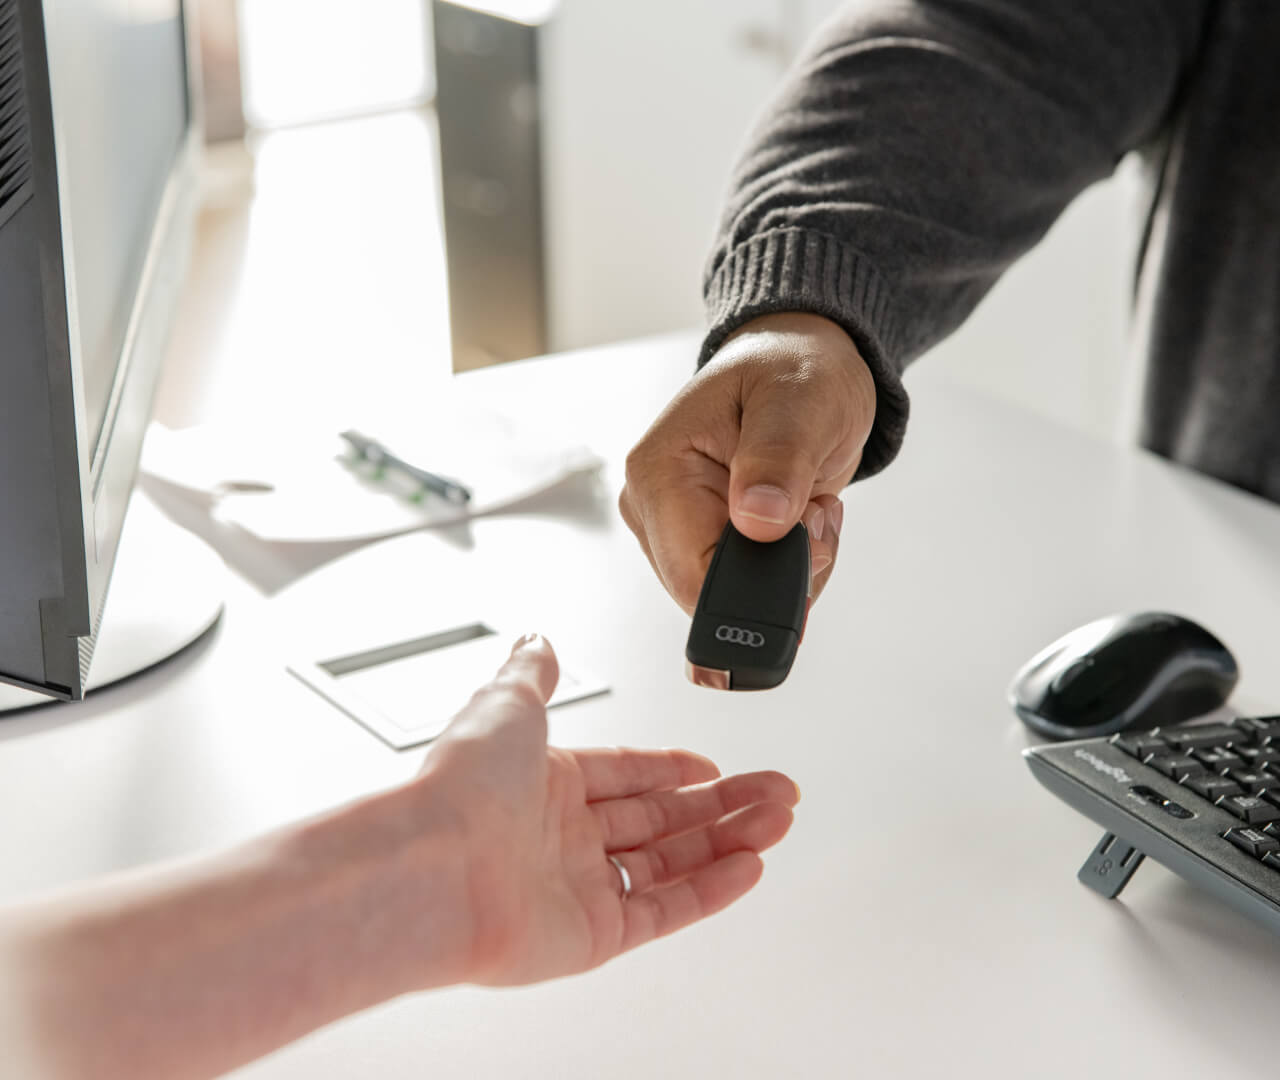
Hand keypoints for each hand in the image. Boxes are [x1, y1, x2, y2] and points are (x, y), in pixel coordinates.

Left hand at [414, 634, 798, 986]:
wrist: (434, 869)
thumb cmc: (461, 786)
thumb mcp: (505, 703)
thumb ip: (533, 674)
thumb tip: (536, 641)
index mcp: (546, 782)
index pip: (627, 774)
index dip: (673, 770)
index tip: (714, 769)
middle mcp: (564, 835)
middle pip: (662, 818)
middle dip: (724, 804)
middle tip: (776, 793)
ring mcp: (580, 886)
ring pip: (672, 862)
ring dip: (729, 841)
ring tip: (779, 821)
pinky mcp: (593, 935)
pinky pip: (665, 909)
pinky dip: (711, 889)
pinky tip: (750, 866)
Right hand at [619, 312, 876, 612]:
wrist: (801, 362)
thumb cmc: (793, 367)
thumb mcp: (800, 400)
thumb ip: (779, 460)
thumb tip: (759, 520)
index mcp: (658, 472)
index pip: (692, 575)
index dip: (760, 577)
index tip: (807, 533)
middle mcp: (655, 508)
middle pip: (716, 593)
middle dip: (783, 567)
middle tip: (813, 509)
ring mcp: (678, 529)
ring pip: (739, 595)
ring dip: (794, 563)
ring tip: (808, 501)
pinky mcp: (706, 540)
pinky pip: (753, 584)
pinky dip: (793, 561)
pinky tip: (801, 514)